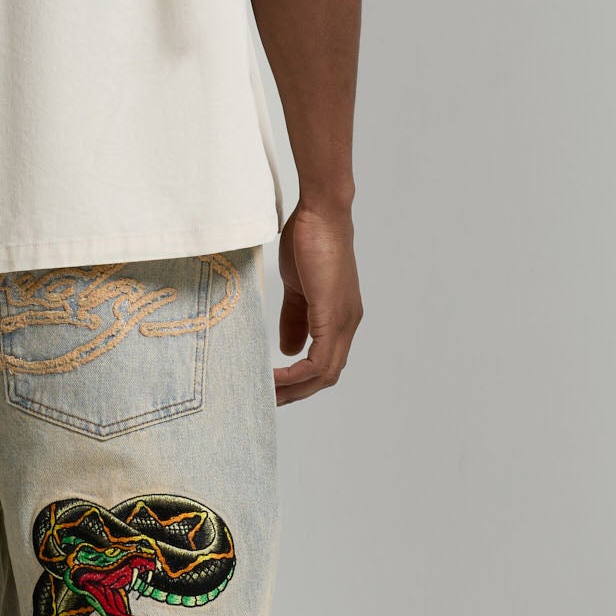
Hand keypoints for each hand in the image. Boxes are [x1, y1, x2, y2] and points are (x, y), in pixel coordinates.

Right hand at [273, 200, 361, 404]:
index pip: (327, 362)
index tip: (275, 387)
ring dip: (295, 388)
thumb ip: (296, 319)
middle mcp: (348, 324)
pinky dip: (297, 374)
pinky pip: (318, 360)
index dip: (303, 380)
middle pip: (328, 376)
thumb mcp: (298, 288)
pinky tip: (275, 377)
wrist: (321, 213)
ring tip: (267, 393)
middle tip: (269, 401)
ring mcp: (344, 321)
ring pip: (325, 373)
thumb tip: (288, 349)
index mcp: (341, 318)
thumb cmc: (309, 240)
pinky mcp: (333, 315)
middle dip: (298, 392)